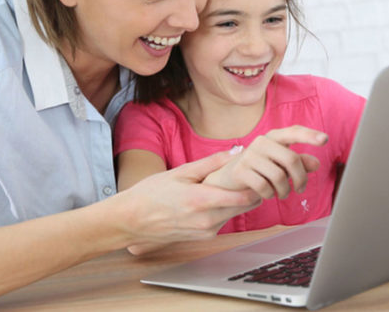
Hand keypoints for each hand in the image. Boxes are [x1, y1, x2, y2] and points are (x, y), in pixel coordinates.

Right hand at [112, 151, 262, 248]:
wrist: (130, 221)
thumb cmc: (150, 194)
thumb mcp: (180, 172)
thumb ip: (210, 163)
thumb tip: (235, 151)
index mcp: (202, 201)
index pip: (244, 197)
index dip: (255, 184)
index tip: (257, 171)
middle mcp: (207, 221)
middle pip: (245, 207)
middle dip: (251, 191)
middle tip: (250, 175)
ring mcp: (205, 232)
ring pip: (234, 214)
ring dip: (238, 201)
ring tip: (232, 184)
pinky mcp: (203, 238)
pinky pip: (223, 221)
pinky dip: (225, 210)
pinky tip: (215, 199)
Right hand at [203, 126, 326, 199]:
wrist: (228, 181)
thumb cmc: (259, 171)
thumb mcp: (281, 166)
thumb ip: (299, 163)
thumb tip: (316, 163)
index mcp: (273, 138)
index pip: (293, 132)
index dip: (309, 135)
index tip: (324, 140)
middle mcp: (261, 142)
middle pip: (291, 159)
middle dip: (300, 178)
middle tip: (300, 189)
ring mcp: (249, 155)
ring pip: (279, 175)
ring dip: (284, 190)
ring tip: (282, 193)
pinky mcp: (240, 170)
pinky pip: (264, 186)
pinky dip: (269, 194)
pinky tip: (267, 194)